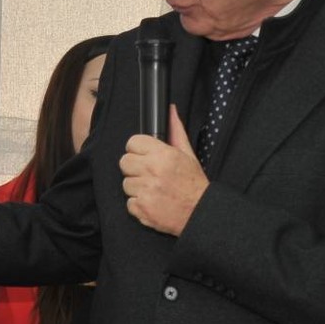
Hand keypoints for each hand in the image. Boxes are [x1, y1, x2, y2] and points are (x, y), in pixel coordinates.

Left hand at [119, 107, 206, 235]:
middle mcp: (152, 171)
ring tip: (153, 189)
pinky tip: (152, 201)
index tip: (145, 156)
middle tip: (149, 174)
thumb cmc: (193, 184)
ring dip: (137, 187)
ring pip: (126, 183)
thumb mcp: (188, 154)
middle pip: (125, 162)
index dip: (138, 149)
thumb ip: (175, 131)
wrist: (199, 212)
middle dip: (135, 168)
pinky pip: (129, 202)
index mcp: (163, 155)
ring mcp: (146, 191)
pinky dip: (138, 204)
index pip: (133, 142)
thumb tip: (171, 110)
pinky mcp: (141, 208)